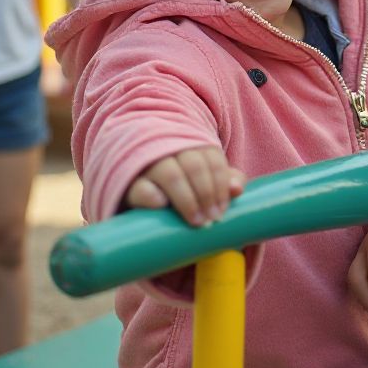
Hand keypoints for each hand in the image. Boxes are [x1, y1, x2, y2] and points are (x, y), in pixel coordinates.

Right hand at [126, 146, 244, 226]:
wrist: (141, 193)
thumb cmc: (182, 187)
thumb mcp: (205, 181)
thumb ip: (225, 180)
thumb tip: (237, 190)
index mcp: (192, 145)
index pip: (212, 158)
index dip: (221, 184)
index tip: (222, 209)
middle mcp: (170, 149)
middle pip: (194, 165)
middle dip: (207, 193)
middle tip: (212, 219)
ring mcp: (149, 165)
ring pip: (170, 174)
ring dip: (187, 199)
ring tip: (196, 221)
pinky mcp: (130, 184)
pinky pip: (142, 188)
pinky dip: (155, 197)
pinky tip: (164, 207)